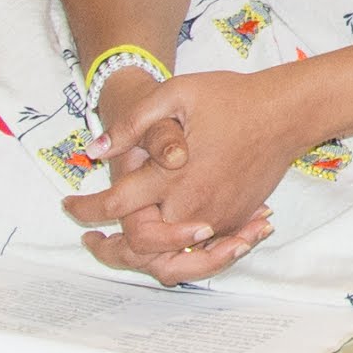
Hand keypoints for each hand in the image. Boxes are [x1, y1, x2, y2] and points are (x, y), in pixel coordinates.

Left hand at [67, 58, 314, 281]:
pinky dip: (177, 253)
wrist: (285, 113)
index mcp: (171, 175)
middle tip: (91, 240)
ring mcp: (217, 218)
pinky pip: (200, 251)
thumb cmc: (230, 98)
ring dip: (143, 259)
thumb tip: (95, 150)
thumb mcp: (176, 94)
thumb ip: (134, 123)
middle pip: (141, 247)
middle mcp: (192, 205)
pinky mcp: (234, 220)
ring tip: (119, 246)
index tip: (68, 206)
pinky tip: (161, 240)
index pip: (115, 206)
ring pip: (172, 259)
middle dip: (110, 249)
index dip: (84, 210)